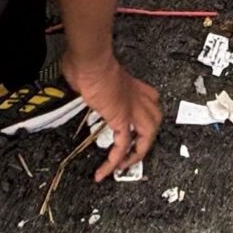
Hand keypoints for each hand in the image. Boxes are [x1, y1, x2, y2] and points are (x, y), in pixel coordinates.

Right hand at [63, 54, 160, 181]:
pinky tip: (106, 171)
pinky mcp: (122, 119)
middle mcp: (137, 97)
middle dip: (146, 138)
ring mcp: (132, 108)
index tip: (132, 125)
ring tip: (123, 166)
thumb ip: (89, 82)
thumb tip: (78, 82)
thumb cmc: (89, 61)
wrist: (90, 61)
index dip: (143, 115)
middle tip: (133, 152)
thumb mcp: (90, 74)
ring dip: (136, 153)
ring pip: (147, 136)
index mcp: (131, 85)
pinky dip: (115, 161)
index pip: (148, 100)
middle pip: (154, 120)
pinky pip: (123, 146)